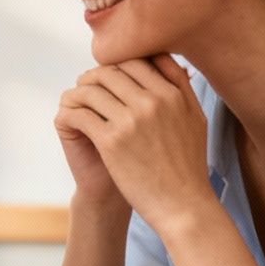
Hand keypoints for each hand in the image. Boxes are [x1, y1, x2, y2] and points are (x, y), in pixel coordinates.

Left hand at [58, 56, 211, 227]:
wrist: (183, 206)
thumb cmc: (189, 167)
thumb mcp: (196, 120)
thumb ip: (183, 89)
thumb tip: (174, 64)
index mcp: (173, 94)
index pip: (139, 59)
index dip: (120, 62)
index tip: (111, 72)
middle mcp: (153, 101)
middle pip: (113, 70)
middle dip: (95, 74)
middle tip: (86, 84)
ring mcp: (131, 120)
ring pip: (92, 88)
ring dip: (78, 92)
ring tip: (75, 100)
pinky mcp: (111, 141)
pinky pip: (81, 114)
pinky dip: (70, 112)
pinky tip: (69, 118)